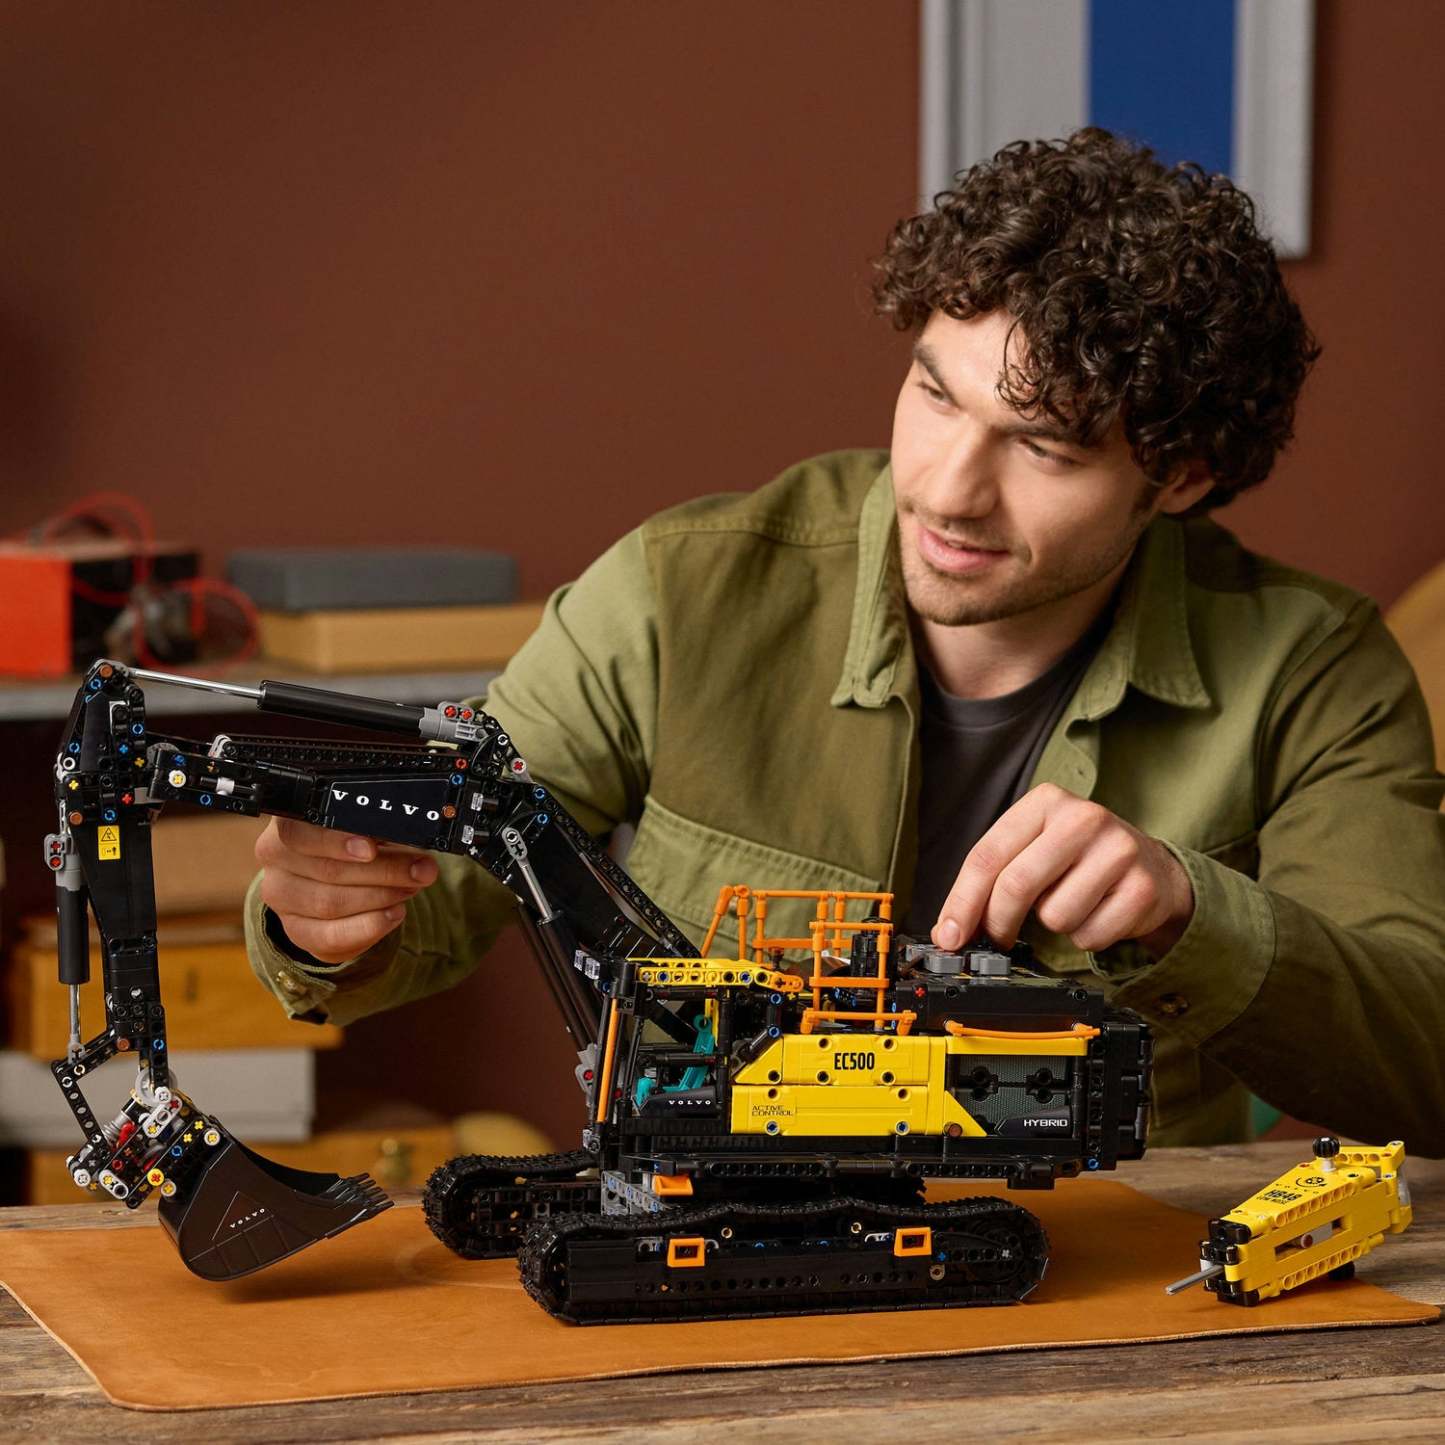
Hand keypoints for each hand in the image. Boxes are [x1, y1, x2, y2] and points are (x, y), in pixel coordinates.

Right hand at [255, 817, 439, 963]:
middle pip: (325, 871)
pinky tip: (394, 914)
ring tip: (411, 888)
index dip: (335, 842)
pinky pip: (330, 938)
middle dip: (382, 871)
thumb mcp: (367, 828)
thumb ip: (377, 828)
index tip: (372, 849)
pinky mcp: (298, 932)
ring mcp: (283, 901)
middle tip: (419, 870)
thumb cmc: (356, 844)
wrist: (345, 877)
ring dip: (380, 897)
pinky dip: (369, 926)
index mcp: (286, 828)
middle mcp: (276, 864)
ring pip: (329, 904)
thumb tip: (406, 832)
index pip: (296, 833)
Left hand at [933, 783, 1193, 957]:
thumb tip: (949, 931)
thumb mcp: (1032, 848)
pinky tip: (1097, 913)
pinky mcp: (1142, 888)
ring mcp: (1118, 850)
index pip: (987, 855)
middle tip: (998, 938)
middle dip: (998, 923)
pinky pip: (1089, 936)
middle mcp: (1084, 818)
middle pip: (1017, 885)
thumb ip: (990, 880)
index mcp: (1045, 801)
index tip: (948, 936)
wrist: (1151, 867)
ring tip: (1071, 903)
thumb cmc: (1078, 859)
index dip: (962, 902)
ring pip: (1055, 916)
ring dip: (1054, 925)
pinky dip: (1085, 937)